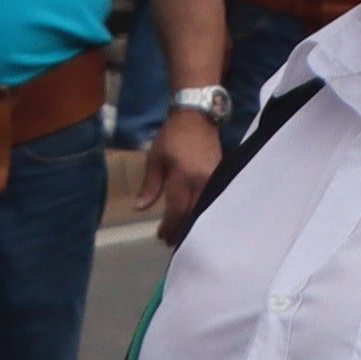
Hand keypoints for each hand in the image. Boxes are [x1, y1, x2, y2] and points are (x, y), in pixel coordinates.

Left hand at [145, 107, 223, 240]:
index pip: (176, 210)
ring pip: (205, 210)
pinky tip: (197, 219)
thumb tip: (139, 208)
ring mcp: (214, 179)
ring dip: (194, 224)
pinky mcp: (221, 176)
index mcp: (183, 177)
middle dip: (182, 232)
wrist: (197, 116)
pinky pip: (213, 200)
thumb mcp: (155, 159)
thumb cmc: (172, 137)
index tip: (160, 237)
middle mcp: (201, 181)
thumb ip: (150, 185)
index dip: (169, 227)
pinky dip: (203, 212)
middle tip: (171, 243)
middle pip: (193, 215)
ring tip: (183, 235)